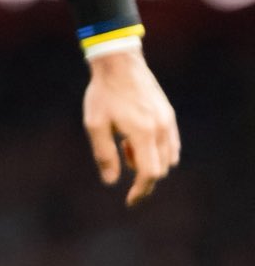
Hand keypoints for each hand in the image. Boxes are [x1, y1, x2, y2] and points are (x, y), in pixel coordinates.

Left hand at [83, 47, 179, 205]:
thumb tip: (111, 181)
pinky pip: (171, 144)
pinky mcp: (168, 115)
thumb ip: (104, 154)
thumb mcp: (95, 125)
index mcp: (142, 133)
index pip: (149, 173)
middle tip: (123, 169)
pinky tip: (136, 142)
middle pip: (160, 169)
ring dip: (150, 162)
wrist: (119, 63)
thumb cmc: (103, 94)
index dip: (141, 191)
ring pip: (168, 158)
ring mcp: (168, 122)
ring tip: (125, 146)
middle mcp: (161, 129)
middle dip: (144, 178)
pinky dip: (158, 152)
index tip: (130, 201)